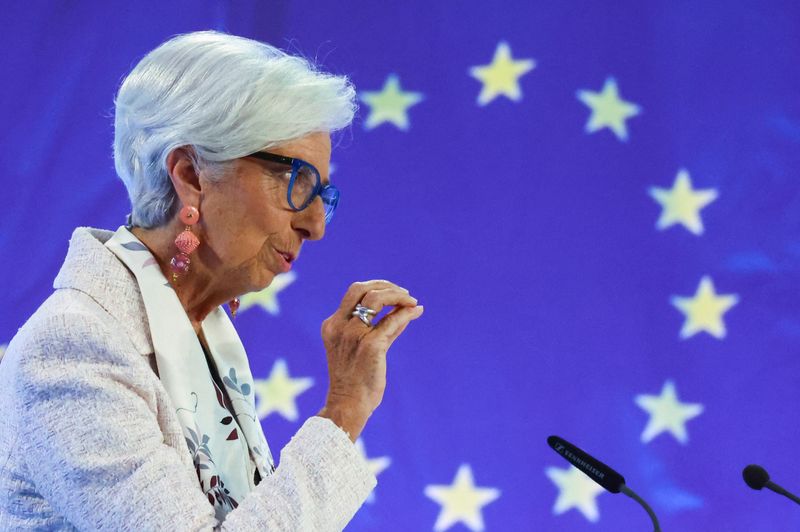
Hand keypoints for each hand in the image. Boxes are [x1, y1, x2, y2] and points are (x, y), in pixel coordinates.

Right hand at [317, 280, 422, 440]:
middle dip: (386, 286)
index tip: (393, 292)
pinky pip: (393, 320)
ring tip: (412, 301)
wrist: (349, 404)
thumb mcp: (362, 347)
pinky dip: (406, 313)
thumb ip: (383, 327)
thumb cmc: (356, 379)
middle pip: (361, 289)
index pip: (354, 292)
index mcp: (332, 325)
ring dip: (398, 296)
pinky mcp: (371, 345)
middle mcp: (340, 326)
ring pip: (377, 299)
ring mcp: (354, 335)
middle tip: (404, 294)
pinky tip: (416, 312)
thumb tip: (408, 309)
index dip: (376, 286)